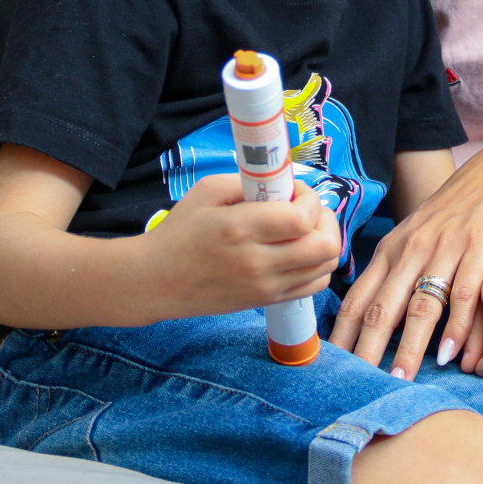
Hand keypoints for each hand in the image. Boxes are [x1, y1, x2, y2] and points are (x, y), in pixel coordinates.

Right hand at [138, 175, 342, 319]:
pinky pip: (313, 286)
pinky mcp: (267, 301)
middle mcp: (258, 263)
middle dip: (326, 221)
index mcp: (241, 229)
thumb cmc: (179, 231)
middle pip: (324, 247)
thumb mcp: (207, 191)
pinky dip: (317, 266)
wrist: (156, 280)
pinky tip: (298, 252)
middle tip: (308, 210)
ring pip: (325, 268)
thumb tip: (285, 182)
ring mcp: (265, 287)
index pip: (302, 219)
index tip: (296, 191)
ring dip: (324, 243)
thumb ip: (249, 182)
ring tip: (304, 230)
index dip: (310, 199)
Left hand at [330, 135, 482, 375]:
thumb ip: (399, 266)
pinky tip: (450, 353)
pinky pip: (463, 294)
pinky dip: (455, 327)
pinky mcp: (479, 248)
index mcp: (393, 247)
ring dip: (408, 346)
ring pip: (420, 304)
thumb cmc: (459, 209)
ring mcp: (445, 248)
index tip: (330, 363)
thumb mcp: (420, 233)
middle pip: (382, 305)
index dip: (342, 332)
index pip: (359, 296)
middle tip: (357, 383)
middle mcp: (412, 248)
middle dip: (366, 348)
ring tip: (400, 379)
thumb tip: (376, 307)